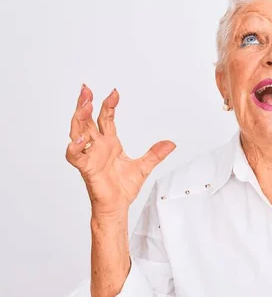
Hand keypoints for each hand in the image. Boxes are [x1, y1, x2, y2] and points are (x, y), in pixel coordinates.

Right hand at [65, 84, 175, 217]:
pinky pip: (76, 157)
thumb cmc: (123, 188)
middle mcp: (97, 147)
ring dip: (79, 119)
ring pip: (78, 133)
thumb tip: (171, 143)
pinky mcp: (87, 169)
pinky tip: (81, 138)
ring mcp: (90, 156)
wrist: (117, 206)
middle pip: (87, 120)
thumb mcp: (144, 167)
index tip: (114, 92)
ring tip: (83, 105)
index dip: (109, 105)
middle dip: (85, 104)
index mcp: (109, 143)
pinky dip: (75, 147)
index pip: (106, 118)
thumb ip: (156, 154)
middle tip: (86, 89)